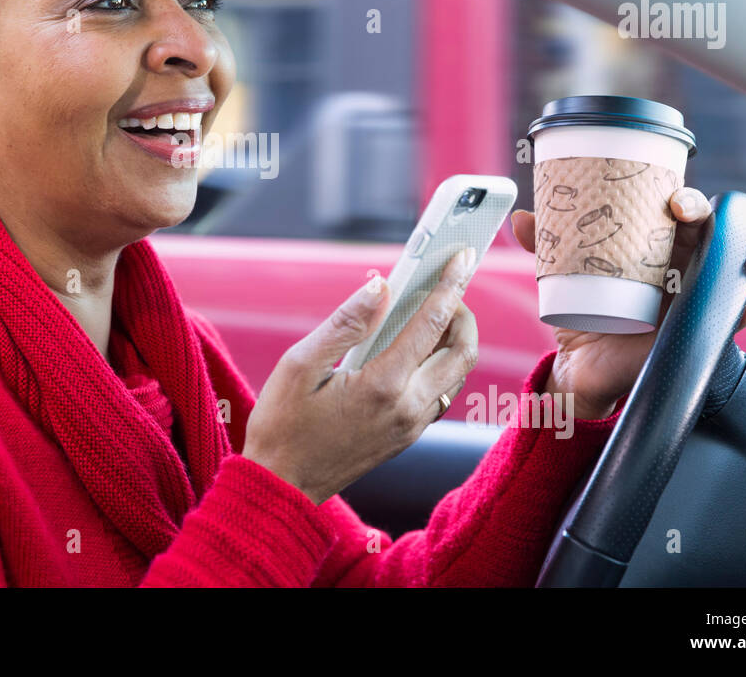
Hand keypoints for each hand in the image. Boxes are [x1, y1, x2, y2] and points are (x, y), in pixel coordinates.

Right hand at [243, 250, 479, 505]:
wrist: (283, 486)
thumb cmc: (282, 425)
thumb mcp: (299, 364)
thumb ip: (345, 323)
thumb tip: (381, 288)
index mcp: (383, 385)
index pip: (432, 323)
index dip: (450, 285)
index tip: (462, 257)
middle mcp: (408, 407)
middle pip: (463, 351)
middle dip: (462, 312)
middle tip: (443, 290)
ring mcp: (412, 425)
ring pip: (457, 374)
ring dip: (454, 339)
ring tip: (431, 314)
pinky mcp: (409, 436)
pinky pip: (441, 393)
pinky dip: (440, 364)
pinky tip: (416, 350)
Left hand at [511, 187, 745, 419]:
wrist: (584, 366)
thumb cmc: (583, 312)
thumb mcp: (563, 276)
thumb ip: (546, 245)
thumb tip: (522, 218)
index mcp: (661, 244)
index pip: (689, 211)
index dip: (692, 199)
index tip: (676, 200)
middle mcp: (690, 264)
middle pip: (730, 232)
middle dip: (732, 220)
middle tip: (699, 220)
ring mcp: (704, 294)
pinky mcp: (708, 327)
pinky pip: (743, 311)